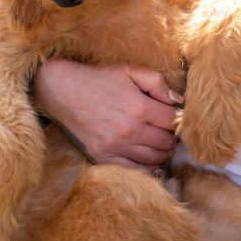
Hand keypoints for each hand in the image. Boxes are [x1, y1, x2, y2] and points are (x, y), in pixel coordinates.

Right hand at [33, 59, 181, 169]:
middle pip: (166, 142)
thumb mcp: (129, 70)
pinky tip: (151, 159)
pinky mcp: (102, 156)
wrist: (61, 91)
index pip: (173, 121)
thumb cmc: (99, 78)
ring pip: (154, 158)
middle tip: (169, 131)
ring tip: (162, 143)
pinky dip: (147, 167)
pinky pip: (134, 169)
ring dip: (163, 152)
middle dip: (172, 137)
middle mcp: (129, 130)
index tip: (176, 117)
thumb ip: (157, 83)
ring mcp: (115, 146)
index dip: (179, 119)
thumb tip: (178, 101)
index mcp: (139, 107)